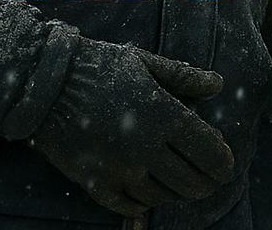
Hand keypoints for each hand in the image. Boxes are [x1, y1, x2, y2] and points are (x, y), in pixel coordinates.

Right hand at [27, 39, 233, 216]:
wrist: (46, 84)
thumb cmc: (101, 68)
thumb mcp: (147, 63)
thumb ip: (185, 78)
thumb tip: (218, 85)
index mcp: (165, 116)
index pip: (209, 152)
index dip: (223, 163)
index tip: (226, 165)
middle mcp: (147, 148)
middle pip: (190, 182)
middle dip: (206, 183)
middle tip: (210, 181)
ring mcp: (120, 170)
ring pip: (162, 197)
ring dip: (176, 194)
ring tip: (182, 186)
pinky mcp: (95, 182)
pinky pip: (127, 207)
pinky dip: (142, 207)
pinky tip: (148, 201)